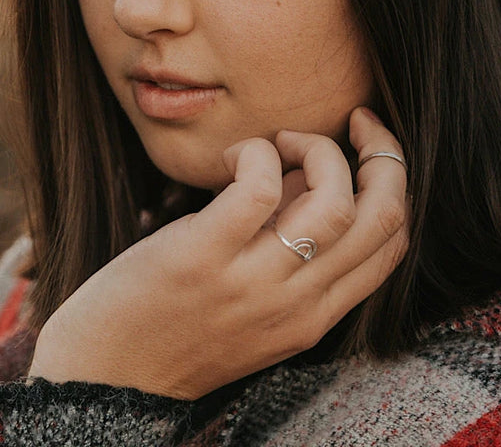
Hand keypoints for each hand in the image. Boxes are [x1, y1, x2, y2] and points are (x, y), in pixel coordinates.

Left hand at [26, 107, 408, 399]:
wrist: (106, 378)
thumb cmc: (172, 329)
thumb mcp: (252, 303)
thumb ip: (289, 246)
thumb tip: (308, 172)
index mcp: (314, 317)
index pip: (392, 244)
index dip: (394, 182)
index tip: (368, 146)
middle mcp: (296, 306)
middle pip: (383, 218)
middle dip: (384, 154)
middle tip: (353, 123)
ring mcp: (251, 284)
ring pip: (335, 200)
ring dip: (318, 149)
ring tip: (279, 143)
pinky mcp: (201, 258)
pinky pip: (259, 186)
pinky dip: (257, 153)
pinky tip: (234, 157)